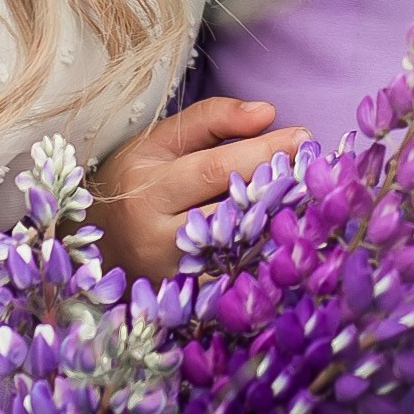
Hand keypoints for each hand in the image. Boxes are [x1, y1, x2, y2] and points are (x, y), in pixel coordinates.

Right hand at [90, 95, 308, 279]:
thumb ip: (211, 120)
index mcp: (147, 184)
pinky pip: (230, 279)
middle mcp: (154, 233)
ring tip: (310, 204)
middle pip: (230, 211)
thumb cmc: (134, 183)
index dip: (262, 152)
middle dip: (278, 191)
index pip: (214, 168)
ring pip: (234, 251)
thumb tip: (267, 112)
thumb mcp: (159, 142)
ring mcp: (168, 274)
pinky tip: (287, 241)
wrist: (95, 245)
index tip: (302, 136)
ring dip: (275, 227)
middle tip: (318, 172)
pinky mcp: (181, 301)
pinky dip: (260, 259)